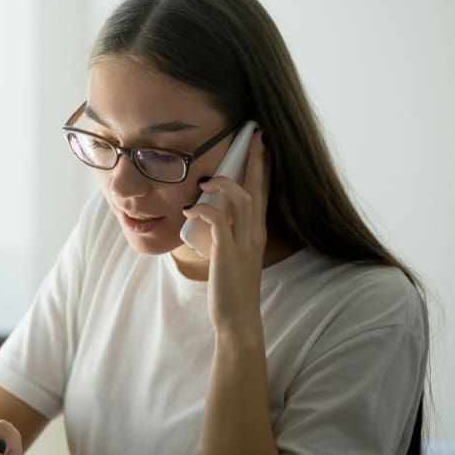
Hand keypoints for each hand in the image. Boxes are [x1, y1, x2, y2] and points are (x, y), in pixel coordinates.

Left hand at [182, 129, 268, 333]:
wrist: (237, 318)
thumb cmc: (230, 287)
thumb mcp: (231, 253)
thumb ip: (226, 233)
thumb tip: (210, 215)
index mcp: (256, 232)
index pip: (263, 192)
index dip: (262, 168)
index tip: (261, 145)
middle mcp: (254, 233)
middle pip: (258, 188)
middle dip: (255, 161)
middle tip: (253, 136)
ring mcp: (243, 243)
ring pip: (243, 200)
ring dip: (224, 185)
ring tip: (206, 182)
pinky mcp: (228, 253)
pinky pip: (218, 222)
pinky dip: (205, 211)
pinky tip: (191, 211)